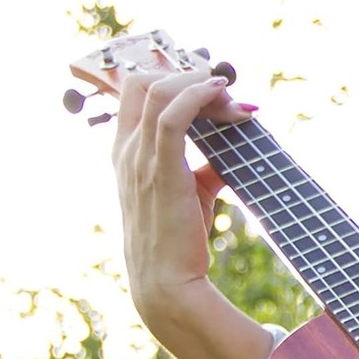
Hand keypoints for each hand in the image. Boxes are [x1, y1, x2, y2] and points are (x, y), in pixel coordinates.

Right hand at [111, 67, 253, 324]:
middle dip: (186, 75)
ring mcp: (139, 159)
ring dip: (201, 85)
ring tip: (232, 95)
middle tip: (226, 92)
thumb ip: (205, 170)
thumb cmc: (179, 243)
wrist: (169, 283)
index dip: (173, 78)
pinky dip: (199, 96)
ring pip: (160, 91)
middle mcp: (127, 150)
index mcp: (126, 152)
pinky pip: (173, 115)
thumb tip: (228, 156)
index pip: (135, 91)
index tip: (211, 88)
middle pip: (143, 81)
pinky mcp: (162, 171)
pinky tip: (223, 95)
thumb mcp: (193, 197)